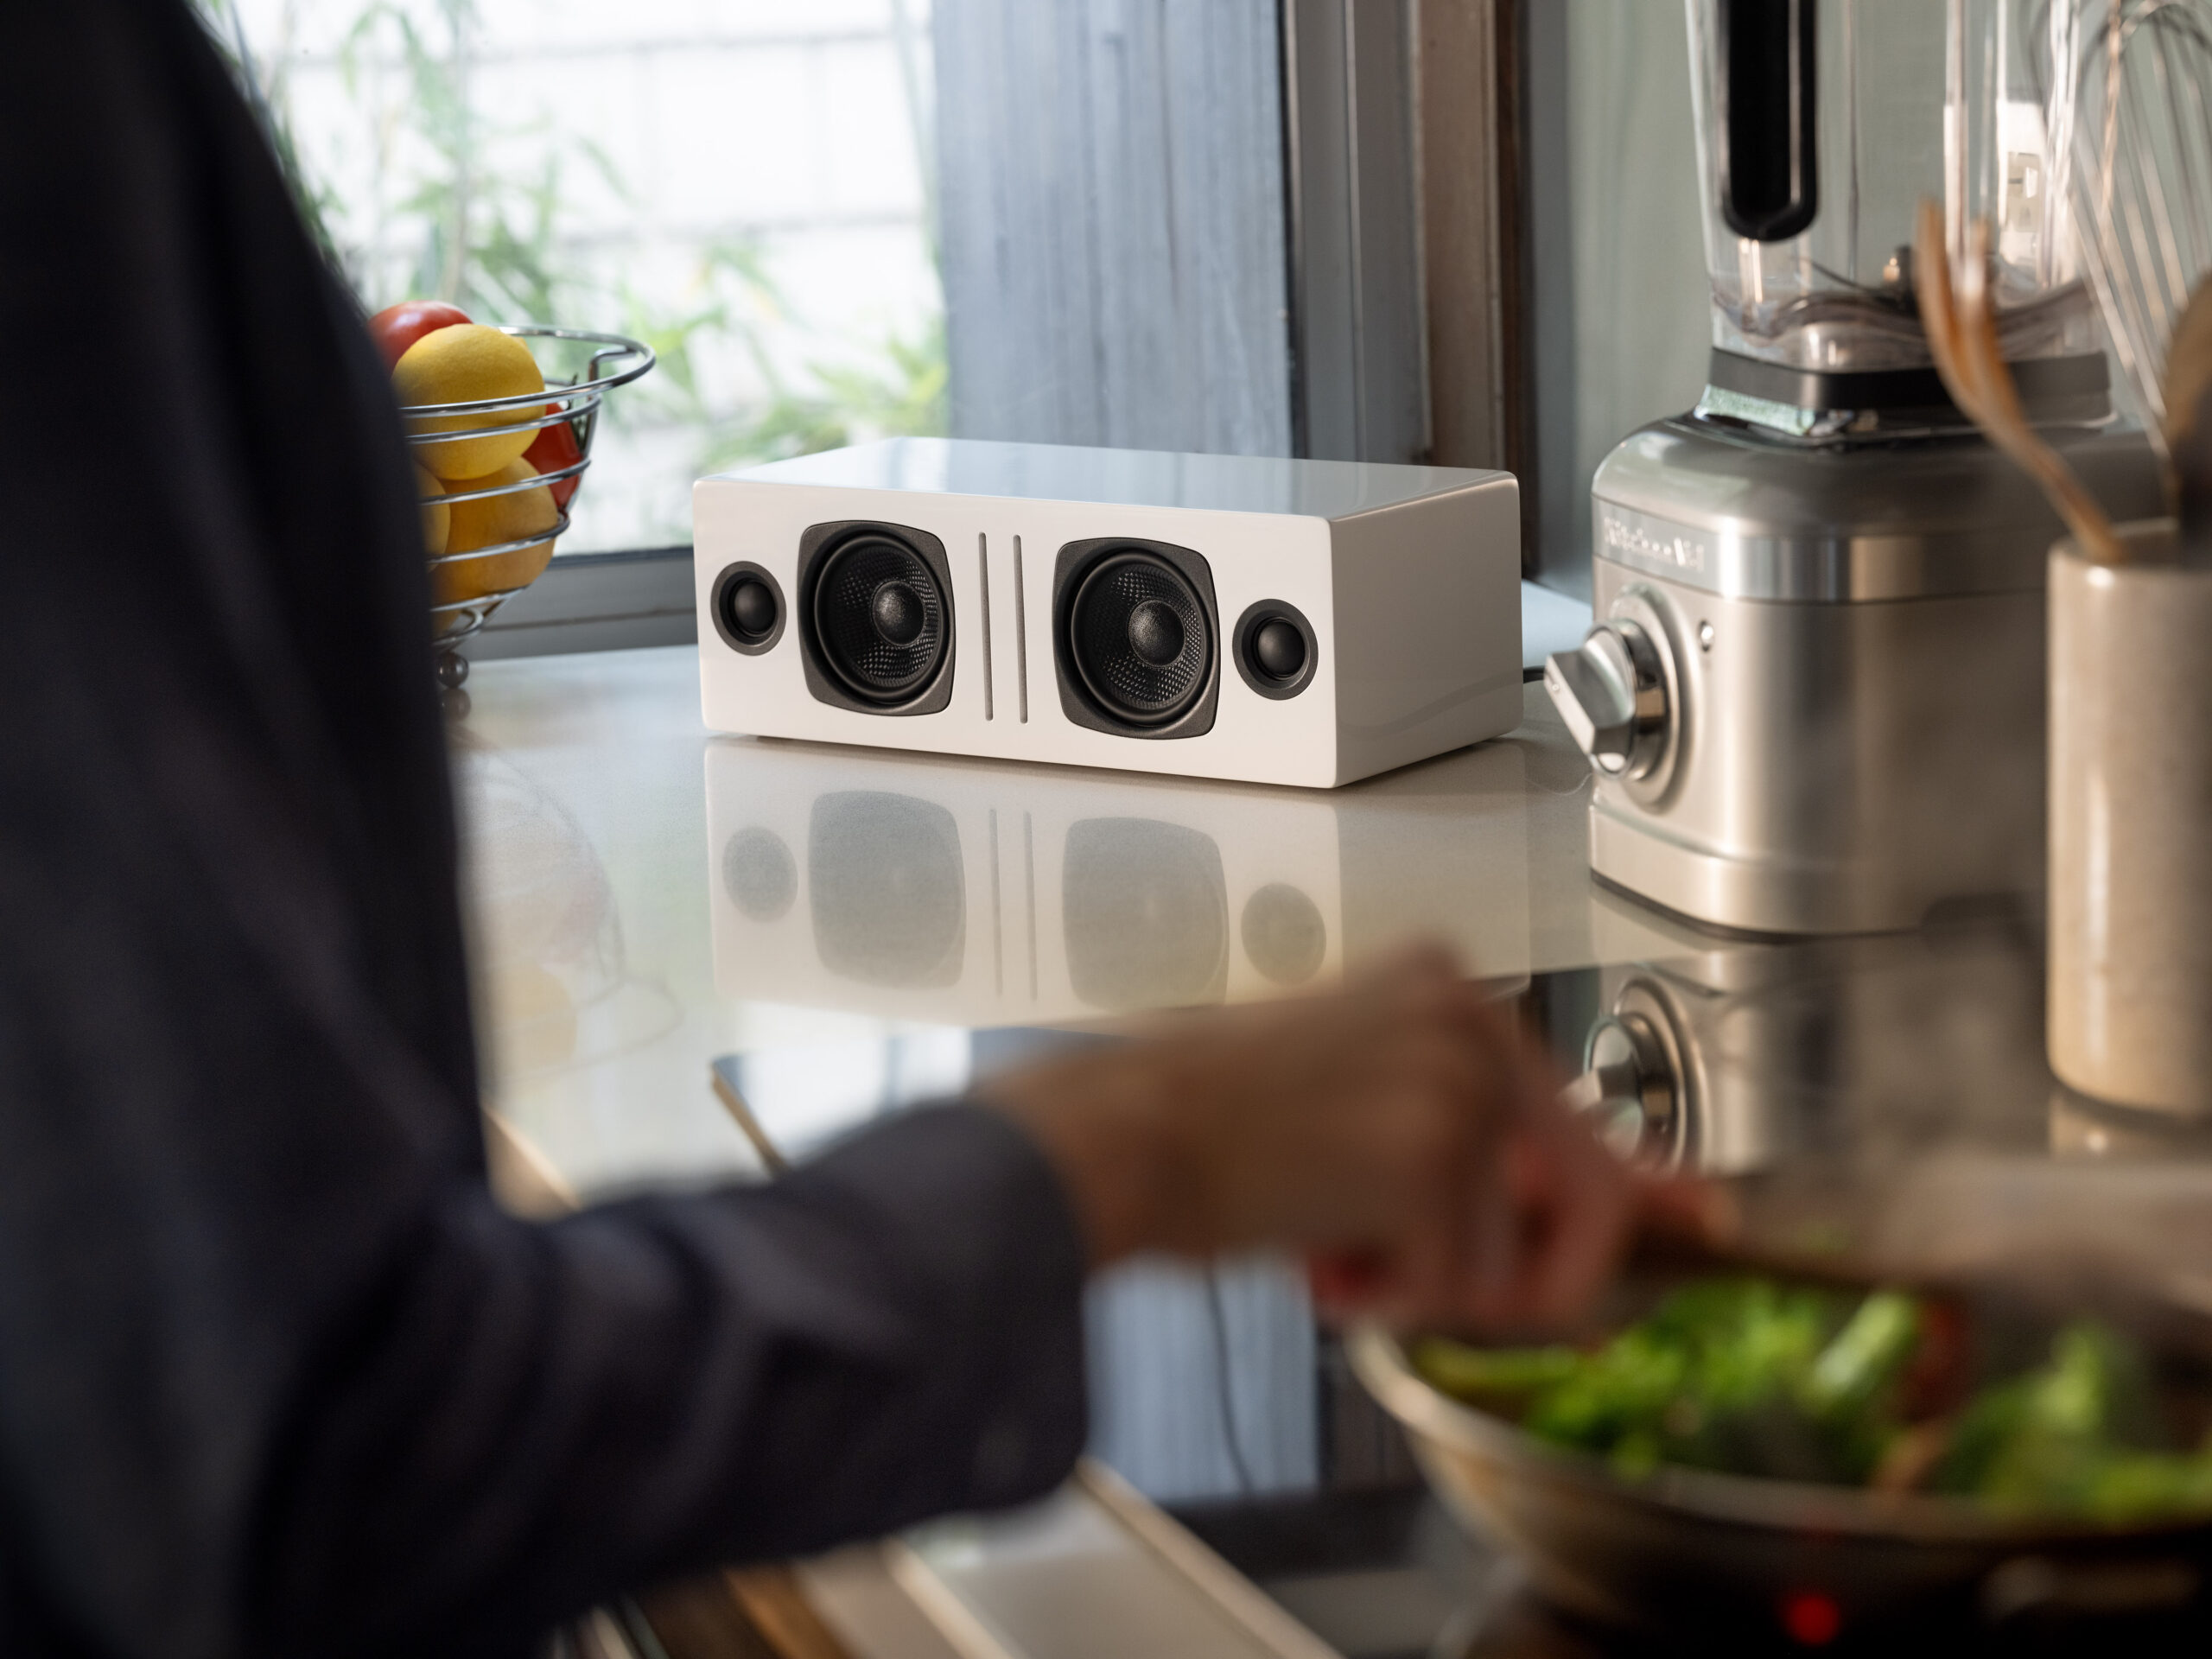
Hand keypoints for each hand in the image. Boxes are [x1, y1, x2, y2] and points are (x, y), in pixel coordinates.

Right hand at [979, 947, 1651, 1330]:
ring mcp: (1455, 1082)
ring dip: (1421, 1282)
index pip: (1574, 1102)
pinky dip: (1382, 1297)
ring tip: (1330, 1241)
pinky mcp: (1430, 1152)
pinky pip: (1452, 1282)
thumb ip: (1472, 1141)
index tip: (1697, 1216)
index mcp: (1443, 987)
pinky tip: (1313, 1249)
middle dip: (1541, 1277)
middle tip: (1456, 1295)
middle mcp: (1466, 1019)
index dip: (1643, 1180)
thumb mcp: (1359, 1102)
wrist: (1120, 1139)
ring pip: (1509, 1256)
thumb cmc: (1212, 1130)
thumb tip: (1605, 1202)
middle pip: (1588, 1186)